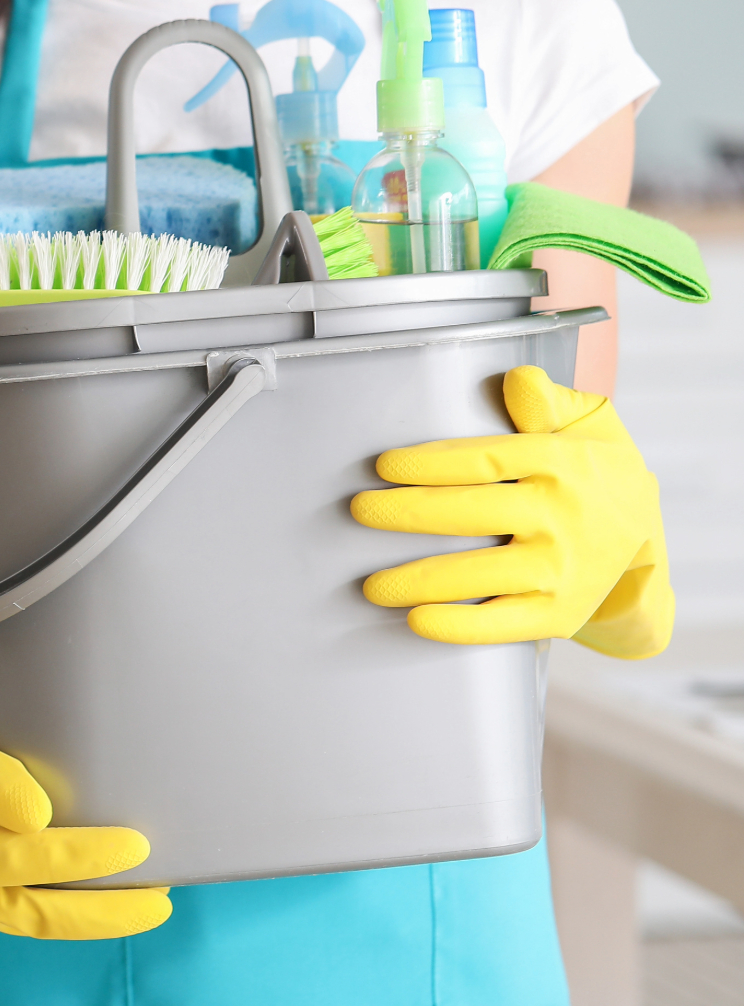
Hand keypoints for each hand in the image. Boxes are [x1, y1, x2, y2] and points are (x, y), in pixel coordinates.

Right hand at [0, 633, 172, 937]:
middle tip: (161, 903)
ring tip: (148, 902)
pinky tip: (102, 889)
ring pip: (33, 919)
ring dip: (90, 915)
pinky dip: (64, 901)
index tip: (136, 845)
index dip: (84, 855)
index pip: (25, 862)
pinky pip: (21, 908)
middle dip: (103, 913)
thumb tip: (40, 817)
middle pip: (37, 915)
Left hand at [352, 365, 671, 658]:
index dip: (432, 463)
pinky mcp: (558, 614)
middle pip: (473, 514)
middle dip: (408, 514)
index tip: (384, 466)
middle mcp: (561, 517)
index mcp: (562, 463)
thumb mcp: (589, 425)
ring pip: (481, 574)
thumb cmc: (594, 473)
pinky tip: (417, 621)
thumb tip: (519, 379)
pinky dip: (459, 626)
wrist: (647, 544)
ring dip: (420, 579)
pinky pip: (503, 624)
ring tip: (371, 584)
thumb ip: (550, 401)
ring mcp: (560, 570)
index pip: (487, 460)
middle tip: (359, 511)